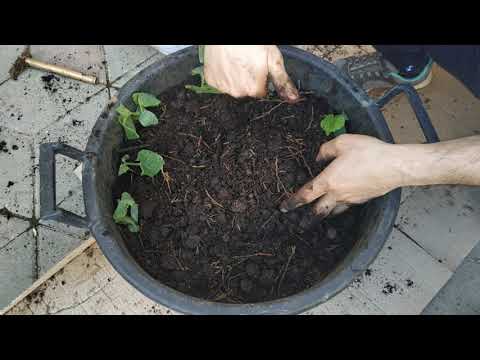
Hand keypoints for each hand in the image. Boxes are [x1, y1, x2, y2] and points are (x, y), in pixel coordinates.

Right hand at [204, 45, 298, 102]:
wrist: (227, 34)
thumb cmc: (251, 44)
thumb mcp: (272, 59)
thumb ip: (282, 81)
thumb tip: (294, 99)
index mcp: (253, 89)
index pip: (260, 93)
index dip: (261, 80)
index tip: (259, 68)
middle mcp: (237, 92)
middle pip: (247, 91)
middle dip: (249, 80)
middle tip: (248, 63)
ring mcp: (222, 87)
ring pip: (233, 87)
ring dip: (236, 78)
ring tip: (237, 61)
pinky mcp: (211, 80)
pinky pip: (220, 82)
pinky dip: (223, 74)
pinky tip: (226, 63)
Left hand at [280, 134, 405, 217]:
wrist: (394, 166)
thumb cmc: (368, 153)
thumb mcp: (342, 142)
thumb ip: (326, 150)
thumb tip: (319, 158)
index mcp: (328, 181)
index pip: (305, 195)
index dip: (293, 202)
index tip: (284, 208)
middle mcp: (337, 194)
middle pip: (318, 211)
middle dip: (307, 218)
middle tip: (300, 223)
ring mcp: (351, 199)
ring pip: (333, 210)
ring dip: (324, 212)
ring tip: (320, 212)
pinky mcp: (363, 199)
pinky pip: (347, 205)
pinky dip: (340, 206)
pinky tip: (341, 200)